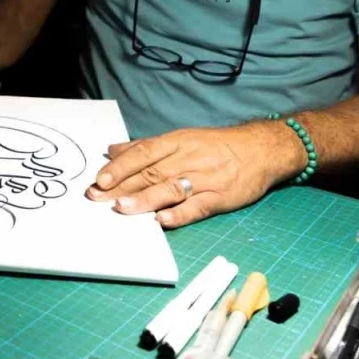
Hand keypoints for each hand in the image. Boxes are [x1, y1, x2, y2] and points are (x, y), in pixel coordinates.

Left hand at [84, 122, 305, 227]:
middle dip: (121, 187)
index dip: (120, 166)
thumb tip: (113, 150)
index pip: (142, 153)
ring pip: (170, 189)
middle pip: (150, 173)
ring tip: (122, 209)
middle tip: (97, 199)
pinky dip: (180, 213)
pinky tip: (163, 221)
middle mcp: (187, 159)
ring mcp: (204, 179)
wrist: (261, 149)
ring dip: (144, 199)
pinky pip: (198, 206)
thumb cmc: (215, 145)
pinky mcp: (220, 197)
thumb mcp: (181, 138)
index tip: (99, 179)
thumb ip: (146, 146)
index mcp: (176, 142)